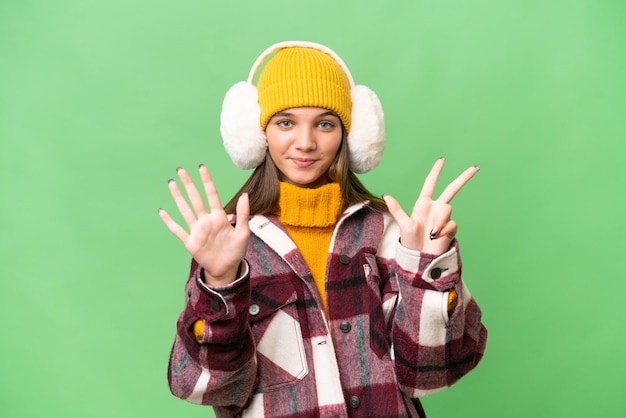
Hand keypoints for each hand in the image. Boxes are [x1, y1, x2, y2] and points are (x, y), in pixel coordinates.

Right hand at [159, 165, 249, 285]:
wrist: (227, 269)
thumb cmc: (236, 250)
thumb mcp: (244, 232)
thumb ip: (242, 214)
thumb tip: (244, 195)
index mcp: (219, 217)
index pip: (212, 195)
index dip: (207, 181)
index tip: (202, 168)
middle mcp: (206, 221)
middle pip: (195, 198)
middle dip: (188, 184)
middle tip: (181, 170)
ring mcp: (197, 230)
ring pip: (185, 210)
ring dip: (178, 197)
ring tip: (172, 183)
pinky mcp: (190, 242)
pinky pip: (177, 230)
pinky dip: (169, 222)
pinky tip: (162, 212)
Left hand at [383, 158, 477, 254]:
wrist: (420, 259)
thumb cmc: (410, 243)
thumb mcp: (403, 225)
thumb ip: (397, 209)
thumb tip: (386, 195)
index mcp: (423, 204)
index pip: (431, 184)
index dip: (436, 172)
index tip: (442, 160)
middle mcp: (435, 208)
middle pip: (451, 189)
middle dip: (463, 178)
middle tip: (475, 168)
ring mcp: (443, 218)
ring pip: (447, 208)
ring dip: (440, 219)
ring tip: (431, 233)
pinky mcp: (450, 228)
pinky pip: (451, 223)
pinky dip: (443, 230)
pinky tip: (437, 237)